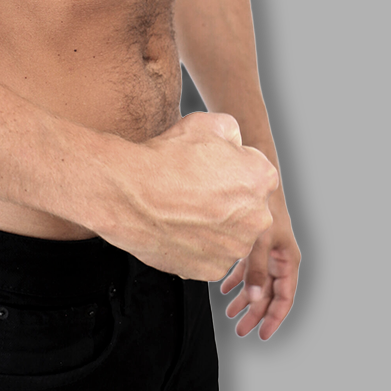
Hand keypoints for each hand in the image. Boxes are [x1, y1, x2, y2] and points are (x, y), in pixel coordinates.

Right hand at [98, 111, 279, 280]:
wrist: (129, 192)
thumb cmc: (166, 157)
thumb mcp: (206, 123)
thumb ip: (233, 132)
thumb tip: (235, 144)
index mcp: (261, 180)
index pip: (257, 173)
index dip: (231, 166)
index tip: (210, 167)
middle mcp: (257, 218)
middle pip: (247, 206)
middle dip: (228, 198)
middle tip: (195, 187)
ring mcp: (234, 247)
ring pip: (230, 233)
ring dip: (214, 222)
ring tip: (183, 206)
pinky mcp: (212, 268)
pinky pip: (210, 254)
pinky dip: (197, 243)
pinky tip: (177, 225)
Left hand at [220, 199, 299, 339]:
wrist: (258, 182)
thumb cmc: (264, 208)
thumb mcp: (259, 241)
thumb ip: (256, 269)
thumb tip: (253, 298)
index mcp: (287, 261)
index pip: (284, 298)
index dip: (274, 318)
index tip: (263, 334)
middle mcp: (279, 260)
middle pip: (268, 295)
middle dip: (255, 314)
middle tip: (241, 330)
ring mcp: (268, 253)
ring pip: (257, 284)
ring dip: (245, 300)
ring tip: (230, 315)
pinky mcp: (256, 246)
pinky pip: (248, 269)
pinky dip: (237, 280)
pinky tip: (224, 289)